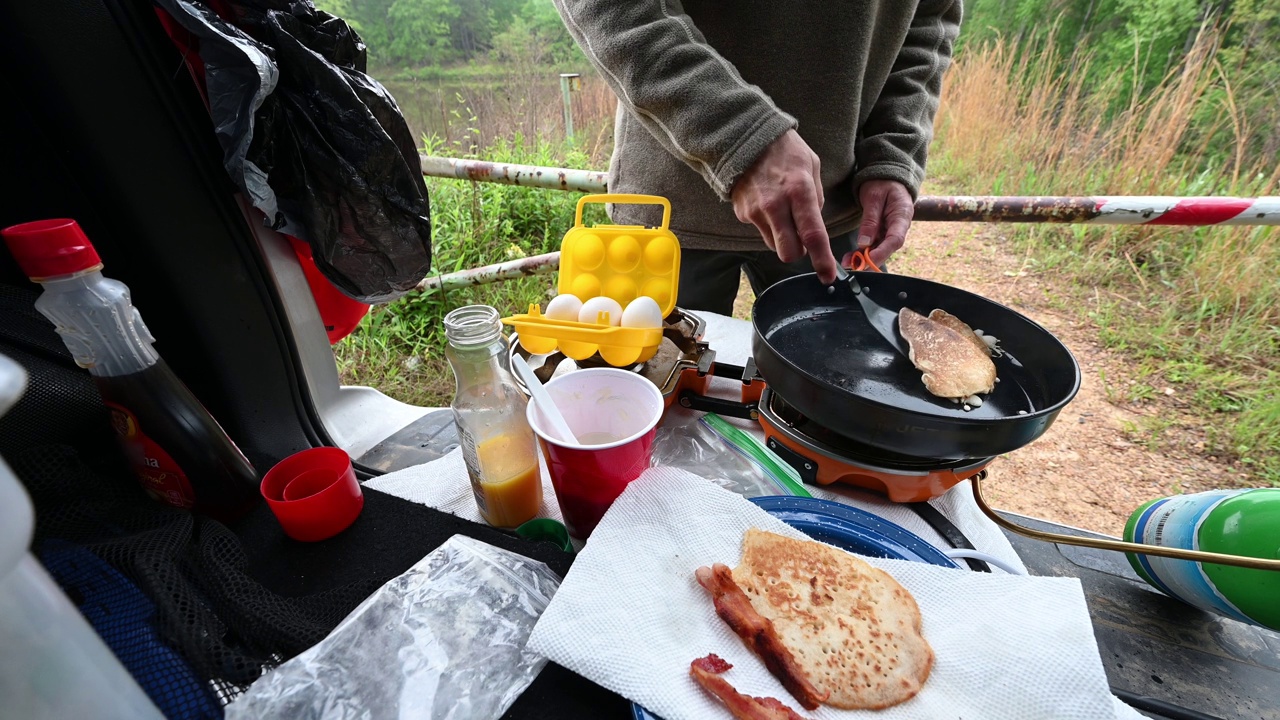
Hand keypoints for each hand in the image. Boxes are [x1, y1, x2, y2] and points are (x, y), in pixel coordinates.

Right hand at [731, 130, 837, 282]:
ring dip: (783, 239)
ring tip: (783, 213)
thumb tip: (814, 224)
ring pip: (774, 246)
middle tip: (802, 239)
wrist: (744, 137)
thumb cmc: (784, 150)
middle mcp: (776, 205)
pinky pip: (760, 231)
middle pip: (789, 252)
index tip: (827, 275)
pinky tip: (767, 203)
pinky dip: (768, 225)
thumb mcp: (811, 165)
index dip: (822, 260)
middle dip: (799, 253)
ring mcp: (756, 211)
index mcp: (799, 191)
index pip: (812, 236)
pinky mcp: (743, 213)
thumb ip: (816, 197)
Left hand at [847, 179, 913, 267]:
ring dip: (865, 257)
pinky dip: (863, 251)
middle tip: (854, 265)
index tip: (867, 261)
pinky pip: (874, 244)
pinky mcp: (883, 232)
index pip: (895, 239)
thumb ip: (870, 221)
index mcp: (902, 215)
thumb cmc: (883, 183)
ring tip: (848, 262)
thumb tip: (864, 243)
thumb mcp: (874, 198)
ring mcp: (892, 230)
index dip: (882, 253)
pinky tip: (851, 257)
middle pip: (888, 248)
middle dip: (871, 259)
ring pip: (880, 248)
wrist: (887, 177)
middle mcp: (899, 226)